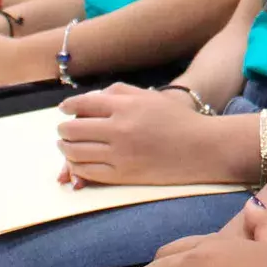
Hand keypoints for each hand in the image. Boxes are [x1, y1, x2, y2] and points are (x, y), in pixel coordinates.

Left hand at [56, 85, 233, 186]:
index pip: (84, 104)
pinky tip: (78, 163)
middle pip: (74, 129)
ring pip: (75, 152)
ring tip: (66, 146)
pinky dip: (77, 167)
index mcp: (126, 105)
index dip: (69, 106)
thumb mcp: (151, 96)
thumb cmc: (179, 119)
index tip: (64, 110)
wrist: (203, 148)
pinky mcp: (123, 175)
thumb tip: (90, 98)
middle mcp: (119, 128)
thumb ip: (120, 92)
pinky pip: (88, 171)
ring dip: (65, 148)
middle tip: (64, 130)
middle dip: (64, 130)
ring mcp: (120, 153)